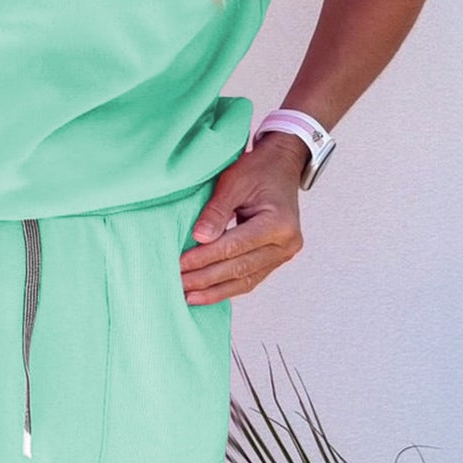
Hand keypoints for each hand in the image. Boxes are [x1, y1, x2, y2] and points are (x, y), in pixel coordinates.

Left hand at [179, 131, 306, 302]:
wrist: (282, 165)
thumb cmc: (260, 169)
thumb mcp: (234, 181)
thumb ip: (217, 210)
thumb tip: (199, 238)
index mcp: (279, 223)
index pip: (233, 247)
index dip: (203, 258)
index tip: (178, 265)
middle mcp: (286, 244)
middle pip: (238, 268)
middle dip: (204, 279)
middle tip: (176, 284)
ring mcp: (283, 254)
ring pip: (244, 281)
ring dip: (214, 291)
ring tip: (187, 297)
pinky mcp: (275, 260)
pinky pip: (249, 280)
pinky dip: (226, 288)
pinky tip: (205, 294)